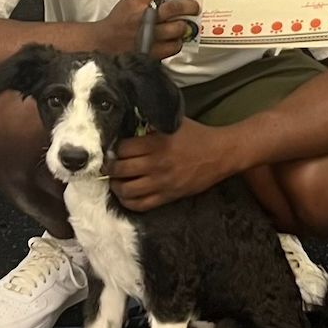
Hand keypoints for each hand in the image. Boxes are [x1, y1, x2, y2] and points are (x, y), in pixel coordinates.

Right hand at [93, 0, 204, 58]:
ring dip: (185, 26)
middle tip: (195, 7)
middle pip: (175, 8)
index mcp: (139, 1)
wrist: (104, 42)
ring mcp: (148, 36)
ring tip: (184, 25)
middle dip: (191, 6)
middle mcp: (144, 17)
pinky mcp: (151, 52)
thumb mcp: (132, 2)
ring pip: (177, 29)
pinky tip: (174, 39)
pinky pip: (174, 46)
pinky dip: (178, 42)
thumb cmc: (119, 20)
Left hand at [109, 118, 235, 209]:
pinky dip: (128, 202)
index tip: (110, 149)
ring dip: (116, 186)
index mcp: (156, 143)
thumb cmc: (196, 135)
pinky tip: (126, 195)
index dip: (112, 149)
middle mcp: (156, 164)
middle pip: (120, 169)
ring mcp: (162, 183)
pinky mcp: (168, 196)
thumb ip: (151, 124)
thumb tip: (128, 123)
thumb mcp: (172, 123)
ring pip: (127, 190)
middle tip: (108, 165)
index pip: (122, 149)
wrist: (219, 154)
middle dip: (110, 168)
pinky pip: (141, 205)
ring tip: (115, 180)